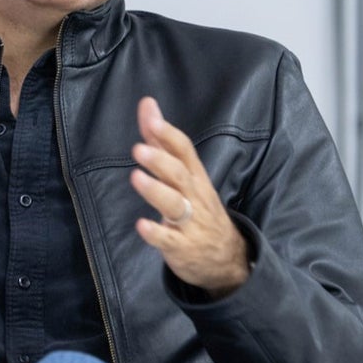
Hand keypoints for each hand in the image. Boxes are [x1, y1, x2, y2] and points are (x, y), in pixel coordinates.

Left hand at [130, 97, 249, 297]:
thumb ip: (161, 140)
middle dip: (161, 161)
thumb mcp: (184, 174)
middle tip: (138, 149)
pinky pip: (169, 240)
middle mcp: (194, 196)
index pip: (185, 151)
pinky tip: (142, 225)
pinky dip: (156, 233)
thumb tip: (147, 104)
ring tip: (136, 178)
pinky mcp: (182, 247)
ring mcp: (189, 223)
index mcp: (195, 177)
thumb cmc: (198, 207)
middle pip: (180, 175)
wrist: (225, 257)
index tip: (152, 120)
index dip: (169, 135)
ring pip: (175, 205)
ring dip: (155, 191)